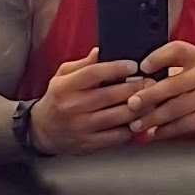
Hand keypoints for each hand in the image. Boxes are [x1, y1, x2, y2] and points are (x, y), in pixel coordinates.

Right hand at [30, 48, 156, 154]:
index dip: (117, 68)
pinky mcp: (89, 143)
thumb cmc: (58, 98)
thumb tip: (102, 51)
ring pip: (117, 117)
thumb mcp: (63, 76)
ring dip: (139, 108)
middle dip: (135, 87)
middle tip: (151, 82)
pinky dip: (132, 128)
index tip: (134, 65)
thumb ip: (83, 64)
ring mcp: (81, 127)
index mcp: (65, 86)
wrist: (42, 130)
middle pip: (110, 95)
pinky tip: (141, 119)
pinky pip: (117, 136)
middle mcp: (72, 107)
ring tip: (152, 99)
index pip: (94, 73)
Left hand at [125, 41, 194, 139]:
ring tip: (136, 124)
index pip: (177, 50)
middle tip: (131, 104)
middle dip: (148, 96)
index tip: (142, 67)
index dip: (158, 57)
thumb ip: (173, 64)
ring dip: (152, 118)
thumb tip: (138, 75)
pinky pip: (182, 125)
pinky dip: (165, 130)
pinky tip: (154, 133)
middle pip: (172, 84)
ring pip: (174, 109)